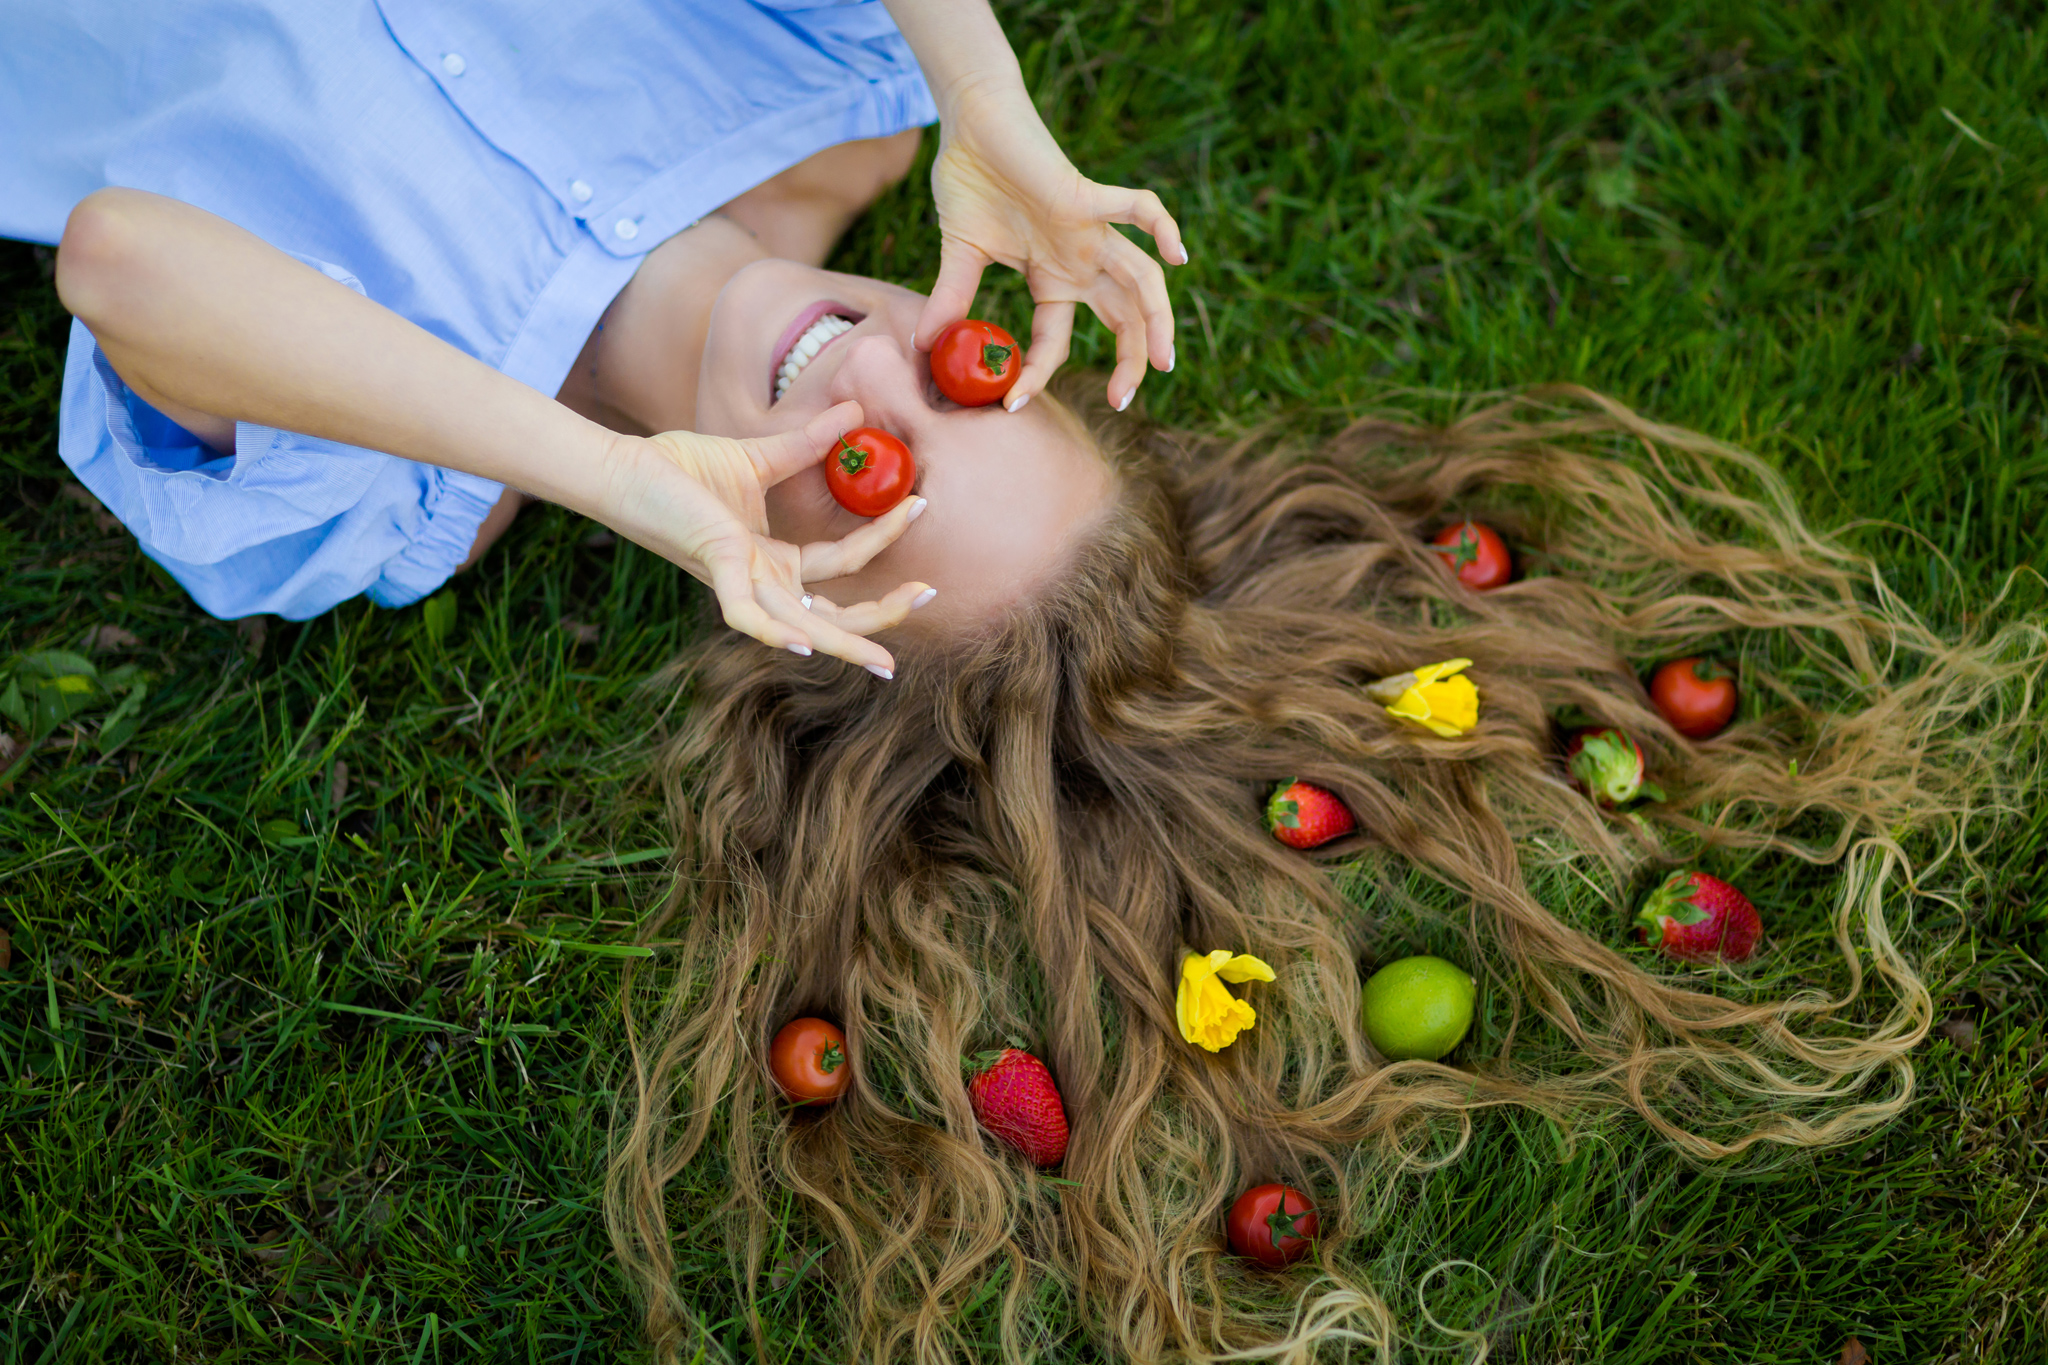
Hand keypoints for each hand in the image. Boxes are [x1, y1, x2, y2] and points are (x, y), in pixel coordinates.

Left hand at [597, 401, 930, 674]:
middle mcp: (762, 581)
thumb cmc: (680, 467)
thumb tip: (854, 412)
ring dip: (845, 645)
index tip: (918, 504)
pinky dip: (773, 633)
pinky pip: (746, 615)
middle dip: (883, 615)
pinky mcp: (717, 568)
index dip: (882, 539)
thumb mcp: (758, 456)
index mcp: (772, 560)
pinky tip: (804, 645)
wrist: (626, 466)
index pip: (841, 564)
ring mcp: (741, 580)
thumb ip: (806, 445)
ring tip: (886, 660)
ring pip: (801, 628)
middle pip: (833, 615)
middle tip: (930, 596)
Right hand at [914, 79, 1185, 414]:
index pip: (1055, 340)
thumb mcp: (958, 253)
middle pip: (1122, 319)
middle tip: (1125, 400)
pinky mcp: (1086, 197)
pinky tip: (1179, 256)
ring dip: (1158, 320)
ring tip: (1163, 363)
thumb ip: (949, 298)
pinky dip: (1164, 226)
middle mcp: (1080, 261)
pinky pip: (1137, 208)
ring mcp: (1089, 232)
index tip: (1013, 403)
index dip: (1037, 373)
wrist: (972, 124)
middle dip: (1131, 361)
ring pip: (1141, 280)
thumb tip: (922, 344)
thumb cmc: (969, 182)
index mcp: (1052, 278)